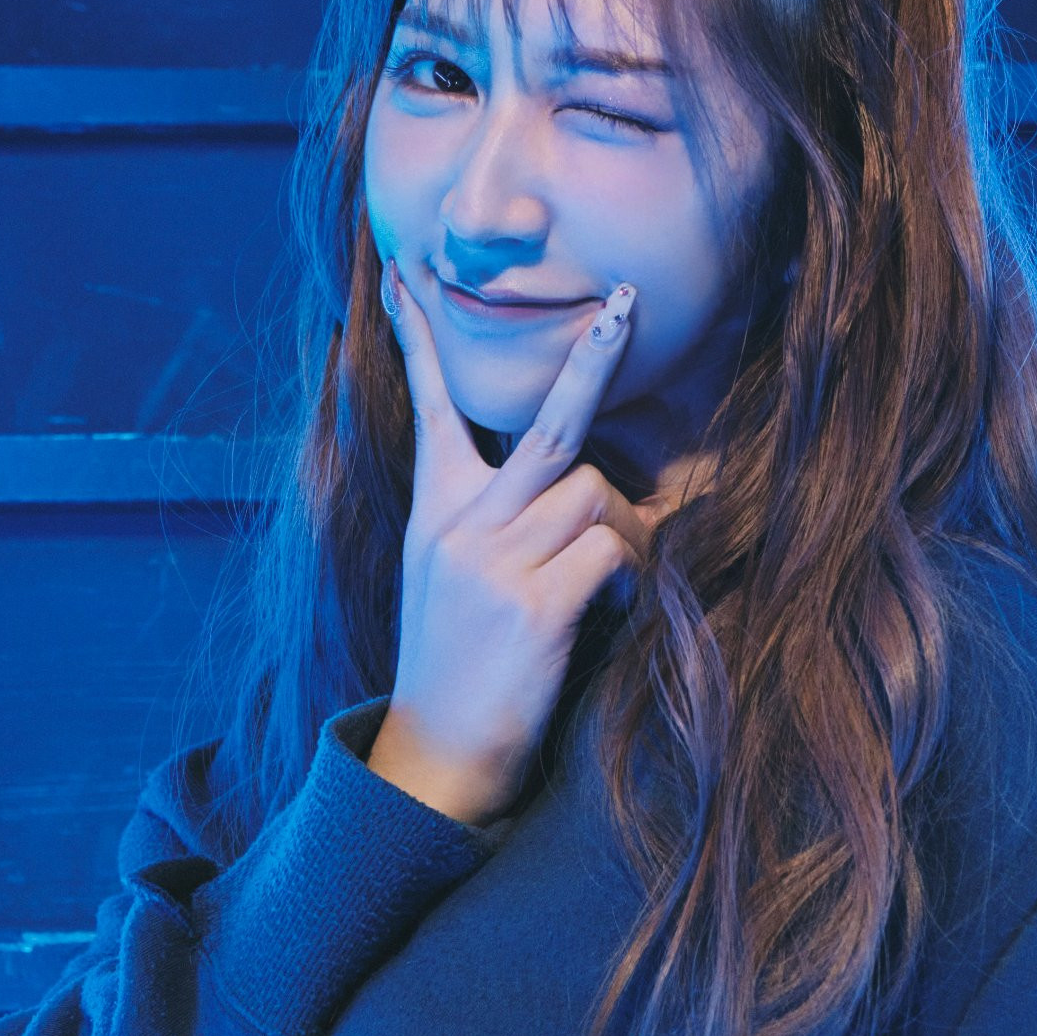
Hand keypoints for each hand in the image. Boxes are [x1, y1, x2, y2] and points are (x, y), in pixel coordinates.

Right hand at [366, 259, 664, 826]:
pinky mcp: (530, 607)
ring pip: (594, 490)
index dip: (419, 339)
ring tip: (615, 578)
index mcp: (435, 514)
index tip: (406, 275)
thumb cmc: (460, 668)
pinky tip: (611, 607)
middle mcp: (459, 527)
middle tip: (625, 302)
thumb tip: (578, 478)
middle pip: (541, 425)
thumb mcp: (451, 580)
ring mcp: (492, 564)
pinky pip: (610, 551)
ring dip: (628, 526)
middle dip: (590, 360)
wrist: (434, 761)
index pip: (431, 409)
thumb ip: (493, 521)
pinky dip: (630, 572)